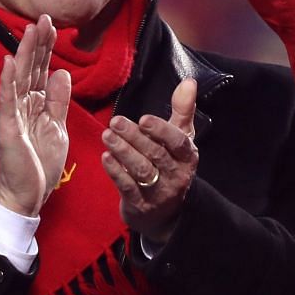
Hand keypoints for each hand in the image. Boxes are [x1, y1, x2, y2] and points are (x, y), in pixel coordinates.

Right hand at [0, 15, 71, 216]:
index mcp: (34, 104)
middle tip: (44, 17)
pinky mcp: (6, 127)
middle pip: (30, 68)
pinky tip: (10, 61)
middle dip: (38, 43)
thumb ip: (58, 101)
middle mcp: (20, 105)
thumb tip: (62, 72)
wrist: (27, 195)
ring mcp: (12, 114)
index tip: (54, 25)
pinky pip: (7, 100)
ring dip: (25, 53)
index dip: (47, 48)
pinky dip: (8, 80)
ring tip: (30, 30)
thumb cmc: (39, 163)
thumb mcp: (56, 127)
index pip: (41, 70)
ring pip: (19, 78)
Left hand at [101, 78, 199, 246]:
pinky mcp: (141, 205)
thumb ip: (183, 110)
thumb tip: (189, 81)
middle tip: (115, 121)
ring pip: (141, 170)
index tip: (143, 119)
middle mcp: (176, 175)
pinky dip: (116, 172)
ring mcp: (159, 192)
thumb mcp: (181, 138)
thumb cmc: (171, 165)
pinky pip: (128, 187)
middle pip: (155, 154)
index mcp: (187, 156)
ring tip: (107, 136)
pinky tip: (105, 157)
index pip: (178, 142)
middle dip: (134, 137)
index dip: (161, 130)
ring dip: (123, 152)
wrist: (166, 213)